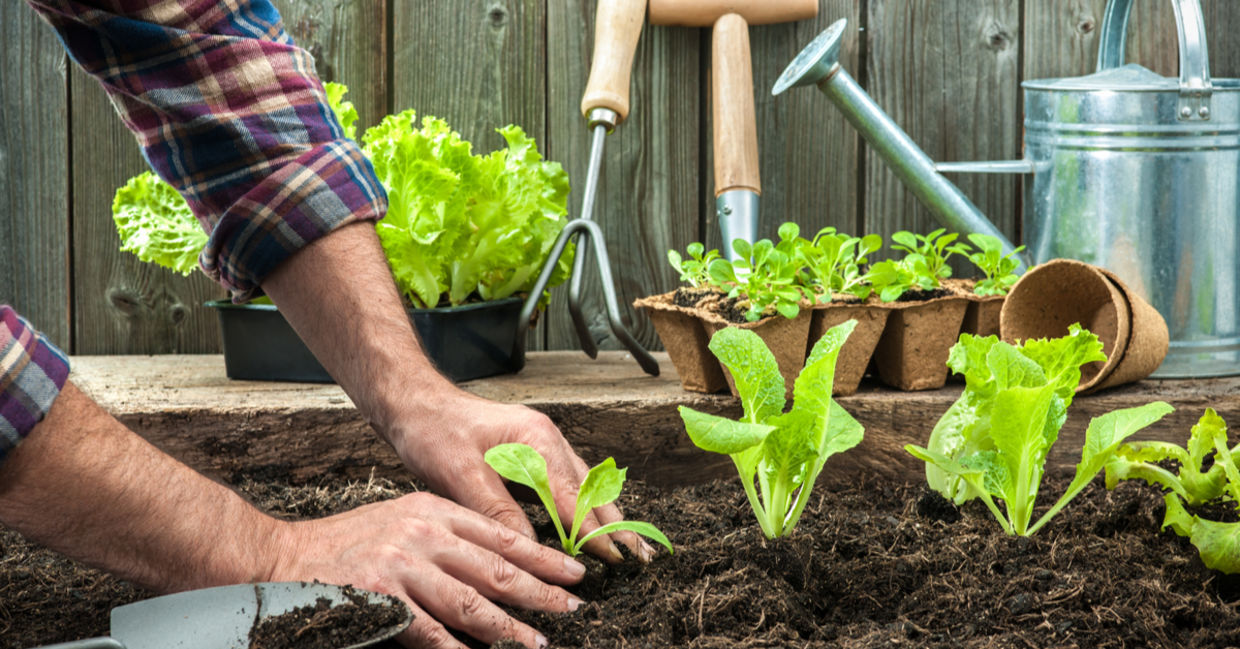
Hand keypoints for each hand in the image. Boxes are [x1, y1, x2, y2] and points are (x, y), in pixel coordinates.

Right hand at [269, 490, 584, 648]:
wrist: (284, 556)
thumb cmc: (349, 543)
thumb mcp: (404, 520)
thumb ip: (448, 537)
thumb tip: (499, 566)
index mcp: (434, 510)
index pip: (500, 534)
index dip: (541, 556)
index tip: (572, 573)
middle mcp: (422, 533)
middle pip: (494, 567)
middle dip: (539, 591)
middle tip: (572, 607)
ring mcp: (401, 565)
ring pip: (470, 602)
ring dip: (508, 627)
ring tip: (537, 641)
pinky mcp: (379, 597)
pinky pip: (429, 632)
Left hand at [389, 393, 654, 562]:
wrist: (414, 402)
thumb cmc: (433, 430)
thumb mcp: (459, 473)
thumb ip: (496, 509)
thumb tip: (527, 547)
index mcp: (535, 439)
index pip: (573, 495)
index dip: (593, 530)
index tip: (613, 557)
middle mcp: (546, 439)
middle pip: (590, 488)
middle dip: (615, 523)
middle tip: (639, 556)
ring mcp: (541, 443)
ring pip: (584, 484)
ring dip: (604, 515)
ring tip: (627, 544)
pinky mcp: (531, 452)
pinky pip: (567, 481)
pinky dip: (584, 505)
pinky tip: (591, 522)